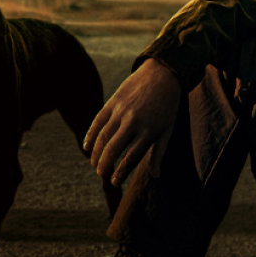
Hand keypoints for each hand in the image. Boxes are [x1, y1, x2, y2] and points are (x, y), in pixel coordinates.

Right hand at [85, 58, 181, 186]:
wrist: (162, 74)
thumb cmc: (167, 106)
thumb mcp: (168, 129)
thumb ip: (159, 153)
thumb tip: (156, 175)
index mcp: (150, 131)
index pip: (131, 157)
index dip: (121, 172)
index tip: (114, 182)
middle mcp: (134, 122)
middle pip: (113, 149)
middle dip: (104, 165)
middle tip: (101, 174)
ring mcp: (121, 111)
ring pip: (103, 136)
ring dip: (96, 153)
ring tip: (94, 164)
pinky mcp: (113, 102)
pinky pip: (98, 121)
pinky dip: (91, 135)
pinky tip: (87, 147)